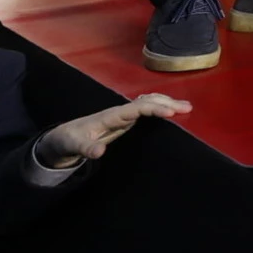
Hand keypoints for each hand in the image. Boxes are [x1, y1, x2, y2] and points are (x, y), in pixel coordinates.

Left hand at [38, 93, 191, 167]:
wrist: (64, 136)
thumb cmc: (70, 141)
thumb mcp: (74, 147)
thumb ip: (86, 149)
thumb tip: (100, 152)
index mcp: (111, 116)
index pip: (137, 108)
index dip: (154, 108)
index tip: (170, 113)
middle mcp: (120, 111)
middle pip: (147, 101)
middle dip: (167, 102)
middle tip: (187, 108)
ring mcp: (124, 113)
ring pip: (149, 101)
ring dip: (167, 101)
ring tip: (186, 107)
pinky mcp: (126, 118)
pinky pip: (147, 107)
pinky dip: (161, 105)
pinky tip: (170, 108)